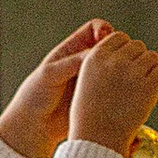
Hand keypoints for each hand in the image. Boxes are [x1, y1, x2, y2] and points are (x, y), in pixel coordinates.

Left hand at [0, 20, 112, 157]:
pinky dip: (121, 88)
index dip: (104, 30)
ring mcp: (93, 81)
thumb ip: (72, 62)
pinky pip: (114, 90)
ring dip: (122, 69)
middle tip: (120, 57)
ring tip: (123, 75)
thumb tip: (96, 53)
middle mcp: (84, 63)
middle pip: (109, 48)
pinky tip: (123, 92)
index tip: (107, 37)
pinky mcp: (98, 99)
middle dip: (118, 49)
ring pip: (115, 69)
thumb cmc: (35, 97)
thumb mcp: (50, 74)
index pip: (94, 29)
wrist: (34, 127)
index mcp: (71, 50)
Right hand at [69, 31, 157, 157]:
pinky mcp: (148, 87)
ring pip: (152, 57)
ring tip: (141, 88)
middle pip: (138, 45)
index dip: (125, 50)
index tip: (124, 66)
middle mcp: (114, 61)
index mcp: (96, 56)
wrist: (96, 141)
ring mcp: (132, 73)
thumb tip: (128, 48)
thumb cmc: (90, 116)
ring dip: (150, 69)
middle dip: (138, 60)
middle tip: (134, 81)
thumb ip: (104, 63)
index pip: (119, 37)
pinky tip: (152, 90)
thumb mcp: (86, 81)